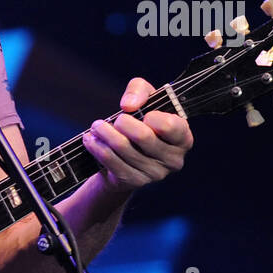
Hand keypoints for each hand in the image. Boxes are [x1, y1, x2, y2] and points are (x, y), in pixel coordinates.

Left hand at [83, 78, 193, 195]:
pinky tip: (90, 139)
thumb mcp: (146, 99)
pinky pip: (110, 161)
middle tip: (115, 119)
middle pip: (143, 136)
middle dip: (123, 123)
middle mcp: (173, 159)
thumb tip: (129, 105)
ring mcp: (154, 174)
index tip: (143, 115)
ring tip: (97, 126)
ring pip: (123, 148)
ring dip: (104, 133)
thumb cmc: (141, 123)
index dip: (153, 117)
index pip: (170, 126)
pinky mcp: (134, 181)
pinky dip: (96, 147)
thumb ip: (140, 90)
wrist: (126, 156)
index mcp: (183, 138)